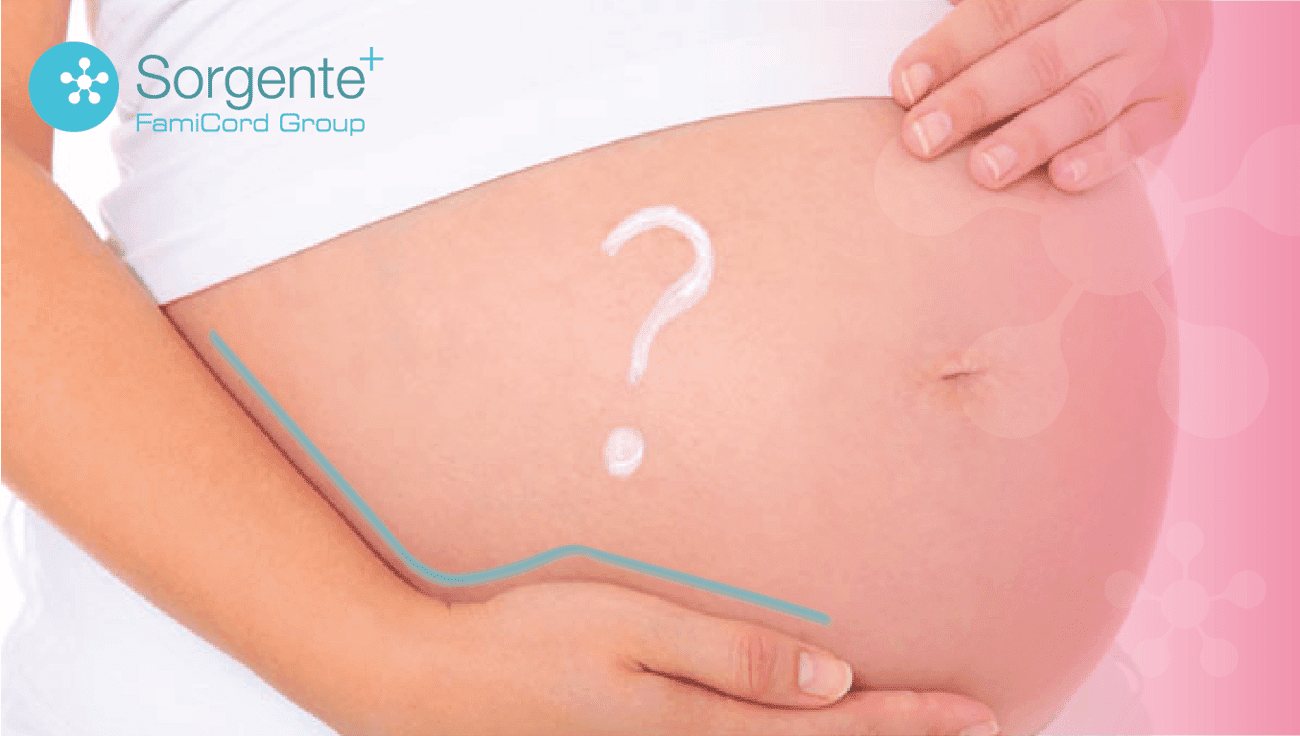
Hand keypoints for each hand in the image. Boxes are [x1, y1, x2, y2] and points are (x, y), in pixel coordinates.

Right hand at [375, 583, 998, 735]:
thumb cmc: (529, 640)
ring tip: (903, 735)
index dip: (911, 724)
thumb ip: (736, 659)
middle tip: (974, 733)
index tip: (982, 717)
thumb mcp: (634, 631)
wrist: (428, 686)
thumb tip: (831, 684)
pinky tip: (799, 731)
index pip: (832, 732)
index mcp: (702, 730)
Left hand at [889, 0, 1211, 190]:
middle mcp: (1115, 14)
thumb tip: (912, 66)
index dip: (948, 50)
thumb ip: (979, 16)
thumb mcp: (1035, 2)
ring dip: (1031, 139)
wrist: (1174, 6)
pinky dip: (1099, 158)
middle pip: (1037, 61)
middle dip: (974, 101)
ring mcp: (1148, 60)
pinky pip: (1135, 135)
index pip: (1000, 13)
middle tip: (922, 138)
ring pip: (1084, 102)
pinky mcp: (1169, 105)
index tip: (903, 87)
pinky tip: (1060, 179)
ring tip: (983, 170)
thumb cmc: (1066, 12)